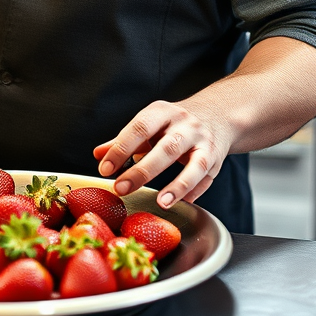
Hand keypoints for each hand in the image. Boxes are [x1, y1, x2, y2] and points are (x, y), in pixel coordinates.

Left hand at [93, 99, 235, 209]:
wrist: (215, 114)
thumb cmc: (174, 123)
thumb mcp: (149, 124)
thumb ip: (124, 140)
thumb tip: (99, 155)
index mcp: (162, 112)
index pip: (139, 128)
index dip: (121, 149)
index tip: (105, 169)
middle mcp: (185, 124)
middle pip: (166, 147)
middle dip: (142, 171)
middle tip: (121, 188)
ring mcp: (203, 141)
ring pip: (194, 164)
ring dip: (177, 185)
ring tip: (160, 202)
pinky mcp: (216, 158)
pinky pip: (205, 177)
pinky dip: (192, 191)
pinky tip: (177, 203)